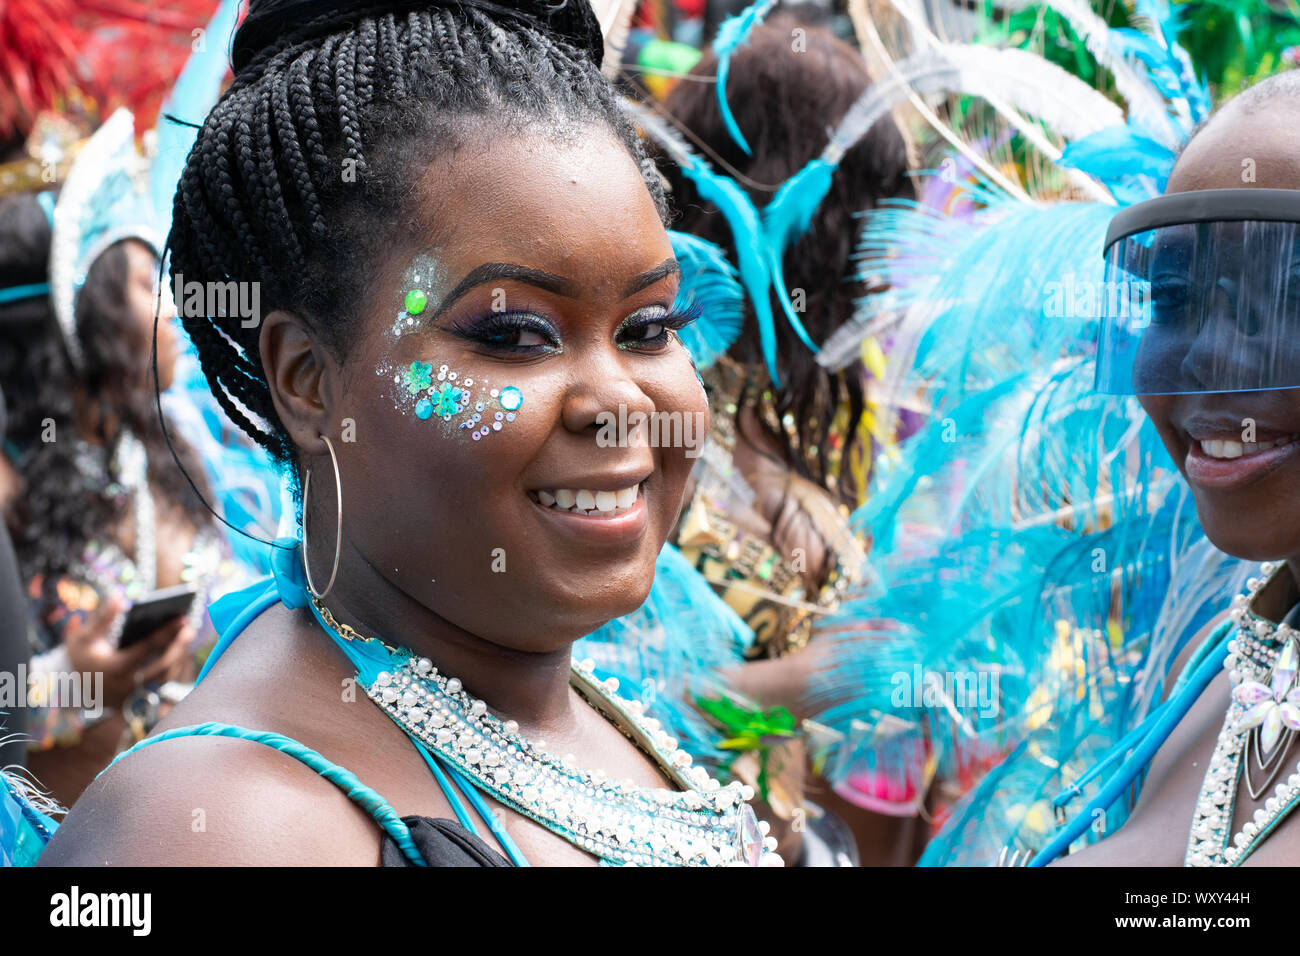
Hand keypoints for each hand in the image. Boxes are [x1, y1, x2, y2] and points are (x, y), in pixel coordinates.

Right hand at [63, 597, 193, 708]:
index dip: (166, 632)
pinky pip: (164, 681)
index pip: (147, 648)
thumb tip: (117, 597)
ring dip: (179, 655)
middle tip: (188, 628)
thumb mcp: (82, 639)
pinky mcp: (143, 695)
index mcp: (116, 667)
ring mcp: (138, 692)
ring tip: (186, 634)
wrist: (79, 693)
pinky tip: (180, 648)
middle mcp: (130, 682)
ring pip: (167, 675)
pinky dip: (174, 665)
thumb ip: (101, 619)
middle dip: (178, 645)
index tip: (181, 618)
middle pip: (163, 664)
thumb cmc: (83, 659)